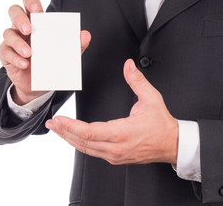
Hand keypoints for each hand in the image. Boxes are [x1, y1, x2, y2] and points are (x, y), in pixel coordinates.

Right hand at [0, 0, 90, 104]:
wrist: (38, 85)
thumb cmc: (50, 62)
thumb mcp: (65, 54)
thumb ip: (75, 44)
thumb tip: (86, 35)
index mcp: (36, 21)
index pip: (29, 2)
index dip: (31, 1)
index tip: (38, 9)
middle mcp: (21, 27)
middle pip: (14, 11)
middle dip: (20, 18)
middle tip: (29, 29)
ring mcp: (11, 40)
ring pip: (8, 33)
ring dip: (18, 43)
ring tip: (30, 53)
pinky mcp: (5, 55)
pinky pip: (5, 52)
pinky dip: (15, 58)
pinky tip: (24, 64)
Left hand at [45, 59, 178, 164]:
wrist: (172, 145)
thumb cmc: (162, 124)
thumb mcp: (151, 99)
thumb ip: (137, 81)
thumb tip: (128, 65)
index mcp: (122, 133)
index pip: (90, 132)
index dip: (71, 126)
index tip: (59, 118)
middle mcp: (115, 147)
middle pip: (82, 141)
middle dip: (64, 131)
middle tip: (51, 122)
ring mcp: (114, 155)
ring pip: (85, 148)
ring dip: (68, 138)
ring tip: (56, 128)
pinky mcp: (114, 157)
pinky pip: (91, 151)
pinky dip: (78, 143)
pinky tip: (71, 136)